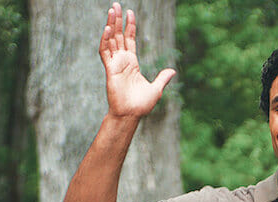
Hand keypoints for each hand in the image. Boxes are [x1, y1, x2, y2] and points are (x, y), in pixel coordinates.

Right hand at [100, 3, 175, 117]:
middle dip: (117, 20)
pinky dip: (105, 40)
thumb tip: (173, 70)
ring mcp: (115, 64)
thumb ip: (162, 78)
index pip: (129, 39)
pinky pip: (105, 52)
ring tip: (111, 10)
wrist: (131, 114)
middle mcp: (122, 61)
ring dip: (110, 25)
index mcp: (132, 63)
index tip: (130, 12)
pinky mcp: (109, 69)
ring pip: (111, 40)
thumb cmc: (141, 105)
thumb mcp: (156, 89)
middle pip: (118, 35)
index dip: (130, 26)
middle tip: (115, 5)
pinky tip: (107, 29)